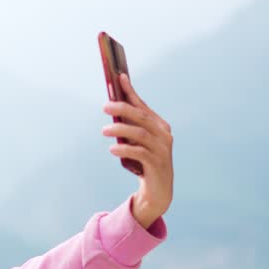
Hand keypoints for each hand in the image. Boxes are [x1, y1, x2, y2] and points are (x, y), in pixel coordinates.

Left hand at [102, 73, 173, 228]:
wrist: (158, 191)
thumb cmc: (144, 163)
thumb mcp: (136, 143)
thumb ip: (128, 128)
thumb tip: (111, 111)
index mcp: (159, 126)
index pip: (143, 106)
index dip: (131, 92)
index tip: (119, 77)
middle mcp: (164, 135)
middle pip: (141, 117)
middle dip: (123, 108)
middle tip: (105, 106)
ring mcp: (162, 149)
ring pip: (140, 134)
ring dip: (120, 129)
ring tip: (104, 130)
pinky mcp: (157, 164)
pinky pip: (139, 153)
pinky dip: (125, 149)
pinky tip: (113, 149)